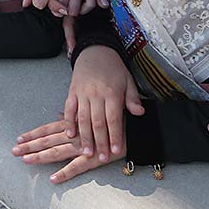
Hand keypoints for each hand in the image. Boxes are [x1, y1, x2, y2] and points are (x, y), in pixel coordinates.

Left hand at [11, 118, 122, 182]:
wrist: (132, 129)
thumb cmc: (109, 121)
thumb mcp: (89, 115)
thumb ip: (72, 117)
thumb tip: (58, 113)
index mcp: (72, 125)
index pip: (47, 129)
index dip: (32, 134)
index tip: (18, 138)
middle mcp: (74, 135)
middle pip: (47, 141)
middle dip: (29, 146)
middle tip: (13, 151)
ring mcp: (82, 147)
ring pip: (57, 152)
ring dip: (40, 157)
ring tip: (26, 161)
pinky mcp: (93, 159)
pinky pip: (76, 167)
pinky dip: (64, 173)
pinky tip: (53, 179)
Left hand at [22, 0, 100, 16]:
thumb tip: (25, 3)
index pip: (40, 4)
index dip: (39, 2)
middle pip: (58, 10)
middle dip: (54, 8)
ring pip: (74, 11)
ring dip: (69, 10)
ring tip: (66, 2)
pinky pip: (91, 4)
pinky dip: (85, 8)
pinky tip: (79, 3)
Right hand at [49, 45, 142, 162]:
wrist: (95, 51)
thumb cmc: (113, 68)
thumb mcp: (128, 80)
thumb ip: (133, 98)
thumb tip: (139, 113)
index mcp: (112, 93)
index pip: (114, 119)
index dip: (115, 136)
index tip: (117, 150)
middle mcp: (96, 94)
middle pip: (97, 122)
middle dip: (100, 142)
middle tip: (101, 158)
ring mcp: (82, 93)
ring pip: (82, 119)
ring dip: (84, 137)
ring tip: (86, 152)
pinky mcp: (72, 92)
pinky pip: (69, 109)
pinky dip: (68, 122)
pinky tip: (70, 134)